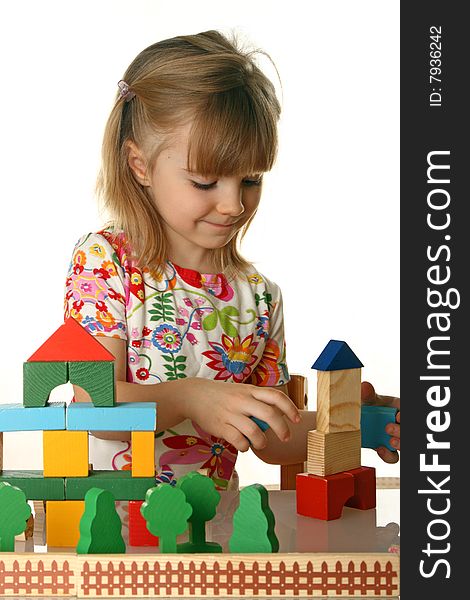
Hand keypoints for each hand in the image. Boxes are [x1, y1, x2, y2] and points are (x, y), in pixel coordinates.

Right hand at [180, 378, 300, 452]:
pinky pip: (239, 441)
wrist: (194, 395)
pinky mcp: (220, 426)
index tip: (297, 419)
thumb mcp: (241, 390)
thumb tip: (276, 419)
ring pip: (255, 431)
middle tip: (285, 438)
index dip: (290, 408)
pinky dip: (245, 447)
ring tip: (261, 443)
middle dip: (282, 429)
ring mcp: (231, 413)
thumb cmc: (222, 394)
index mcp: (250, 390)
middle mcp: (242, 400)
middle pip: (270, 415)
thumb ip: (257, 401)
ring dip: (262, 442)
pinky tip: (243, 445)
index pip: (276, 396)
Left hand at [361, 381, 399, 463]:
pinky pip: (393, 457)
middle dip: (402, 431)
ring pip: (406, 444)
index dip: (406, 415)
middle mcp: (399, 423)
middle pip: (408, 429)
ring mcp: (395, 437)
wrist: (355, 421)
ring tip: (390, 441)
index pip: (406, 410)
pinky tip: (380, 449)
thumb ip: (366, 394)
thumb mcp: (366, 399)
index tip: (398, 417)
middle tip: (388, 428)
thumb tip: (365, 386)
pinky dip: (388, 455)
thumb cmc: (365, 407)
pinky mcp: (388, 449)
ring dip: (401, 444)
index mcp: (398, 407)